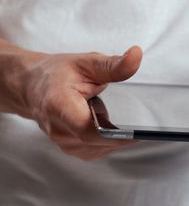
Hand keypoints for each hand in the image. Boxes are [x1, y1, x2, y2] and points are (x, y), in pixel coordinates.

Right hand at [12, 46, 142, 159]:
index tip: (137, 133)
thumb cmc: (57, 73)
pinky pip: (95, 150)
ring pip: (99, 148)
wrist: (33, 86)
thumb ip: (113, 64)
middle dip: (120, 133)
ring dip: (114, 137)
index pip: (89, 130)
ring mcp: (62, 142)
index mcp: (60, 106)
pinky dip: (107, 141)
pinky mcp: (70, 148)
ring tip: (117, 117)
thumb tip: (136, 55)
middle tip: (137, 120)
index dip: (115, 135)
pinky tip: (110, 127)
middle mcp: (58, 129)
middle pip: (97, 142)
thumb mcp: (87, 62)